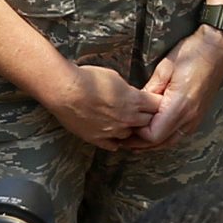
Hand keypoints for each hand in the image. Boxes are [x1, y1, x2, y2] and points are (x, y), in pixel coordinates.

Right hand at [41, 62, 161, 150]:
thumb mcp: (115, 77)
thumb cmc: (88, 79)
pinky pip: (113, 145)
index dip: (157, 103)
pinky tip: (113, 133)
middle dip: (147, 117)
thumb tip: (131, 95)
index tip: (154, 101)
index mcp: (133, 101)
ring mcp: (112, 132)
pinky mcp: (97, 139)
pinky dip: (115, 140)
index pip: (157, 106)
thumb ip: (128, 91)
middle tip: (142, 111)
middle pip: (147, 123)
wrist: (65, 91)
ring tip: (125, 121)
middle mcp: (126, 119)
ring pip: (131, 135)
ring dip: (130, 129)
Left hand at [133, 26, 222, 150]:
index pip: (153, 135)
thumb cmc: (193, 53)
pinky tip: (154, 127)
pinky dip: (163, 135)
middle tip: (124, 134)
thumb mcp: (164, 69)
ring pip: (169, 142)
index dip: (136, 133)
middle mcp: (189, 117)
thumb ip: (149, 91)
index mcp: (180, 106)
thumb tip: (136, 106)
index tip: (126, 124)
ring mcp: (195, 119)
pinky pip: (177, 134)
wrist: (217, 48)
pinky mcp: (197, 116)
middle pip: (160, 143)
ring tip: (136, 133)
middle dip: (140, 142)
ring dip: (151, 141)